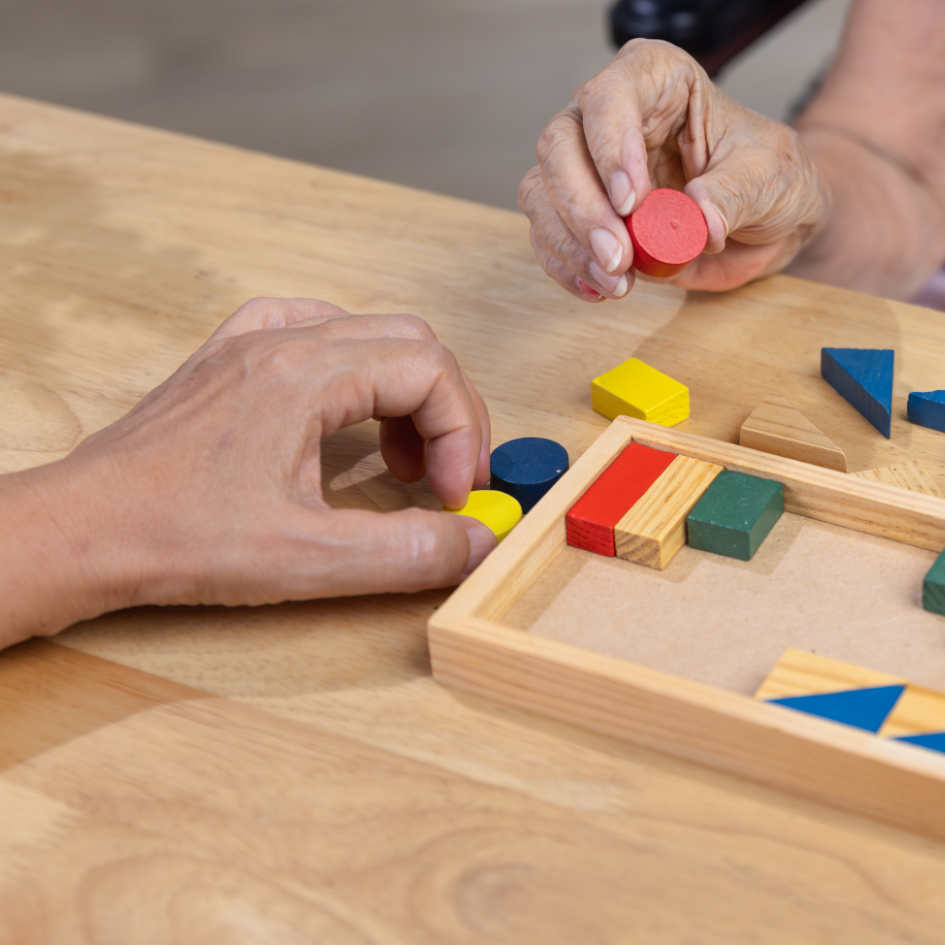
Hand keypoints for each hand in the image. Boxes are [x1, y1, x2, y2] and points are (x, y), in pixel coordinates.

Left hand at [41, 298, 495, 620]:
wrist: (82, 529)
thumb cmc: (175, 537)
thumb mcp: (307, 559)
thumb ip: (407, 552)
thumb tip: (479, 542)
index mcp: (306, 374)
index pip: (431, 370)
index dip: (461, 435)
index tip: (452, 497)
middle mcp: (281, 341)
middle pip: (411, 343)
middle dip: (447, 413)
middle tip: (446, 480)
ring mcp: (250, 344)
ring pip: (367, 333)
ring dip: (405, 393)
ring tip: (402, 464)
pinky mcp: (227, 362)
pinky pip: (313, 329)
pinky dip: (352, 367)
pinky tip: (346, 414)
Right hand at [518, 39, 828, 301]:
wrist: (773, 222)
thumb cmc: (772, 178)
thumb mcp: (771, 177)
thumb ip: (733, 193)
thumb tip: (697, 219)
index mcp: (658, 80)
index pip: (612, 95)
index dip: (611, 146)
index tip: (632, 201)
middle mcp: (610, 115)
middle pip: (561, 145)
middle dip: (583, 207)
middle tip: (619, 255)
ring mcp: (590, 165)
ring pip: (543, 191)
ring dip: (571, 242)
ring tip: (618, 281)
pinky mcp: (585, 213)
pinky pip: (551, 236)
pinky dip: (570, 266)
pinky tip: (601, 287)